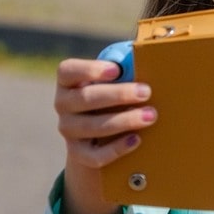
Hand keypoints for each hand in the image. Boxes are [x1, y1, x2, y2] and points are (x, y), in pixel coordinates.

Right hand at [53, 58, 156, 213]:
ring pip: (92, 127)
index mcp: (68, 81)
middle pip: (85, 98)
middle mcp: (63, 104)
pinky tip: (136, 140)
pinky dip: (116, 148)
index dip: (90, 70)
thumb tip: (148, 57)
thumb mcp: (115, 81)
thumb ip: (126, 70)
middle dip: (118, 95)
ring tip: (150, 116)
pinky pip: (95, 156)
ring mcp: (68, 130)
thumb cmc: (113, 97)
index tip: (117, 70)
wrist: (100, 136)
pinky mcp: (78, 153)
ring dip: (124, 120)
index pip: (68, 71)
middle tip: (146, 92)